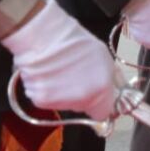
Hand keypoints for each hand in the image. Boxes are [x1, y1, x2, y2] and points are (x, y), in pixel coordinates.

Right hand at [1, 0, 118, 120]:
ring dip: (65, 93)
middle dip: (84, 96)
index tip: (98, 97)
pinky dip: (48, 91)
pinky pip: (49, 99)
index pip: (103, 112)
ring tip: (62, 72)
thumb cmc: (77, 43)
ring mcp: (59, 103)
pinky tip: (49, 75)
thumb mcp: (105, 59)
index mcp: (100, 90)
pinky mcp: (40, 101)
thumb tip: (109, 91)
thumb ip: (107, 80)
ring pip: (66, 104)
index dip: (101, 104)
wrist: (45, 38)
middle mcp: (81, 101)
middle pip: (84, 107)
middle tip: (77, 76)